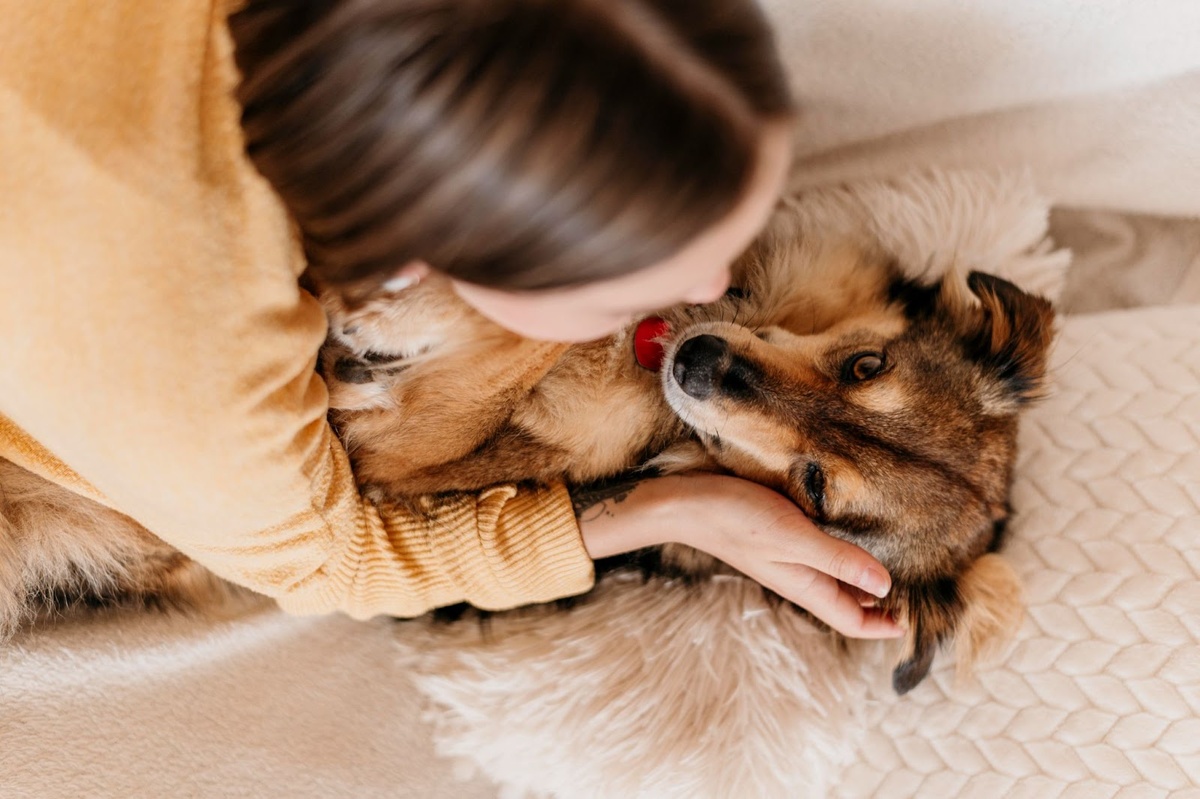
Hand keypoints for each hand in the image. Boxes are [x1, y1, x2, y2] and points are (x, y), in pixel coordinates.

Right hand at [576, 472, 901, 638]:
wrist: (684, 501)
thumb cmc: (736, 518)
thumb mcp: (793, 537)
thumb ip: (838, 560)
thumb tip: (887, 588)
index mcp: (806, 586)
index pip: (854, 621)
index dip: (886, 625)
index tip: (918, 617)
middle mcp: (800, 576)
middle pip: (849, 601)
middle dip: (881, 601)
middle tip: (920, 582)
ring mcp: (789, 557)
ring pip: (836, 575)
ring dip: (863, 573)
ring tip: (897, 554)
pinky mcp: (780, 535)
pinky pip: (821, 551)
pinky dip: (842, 547)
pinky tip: (854, 526)